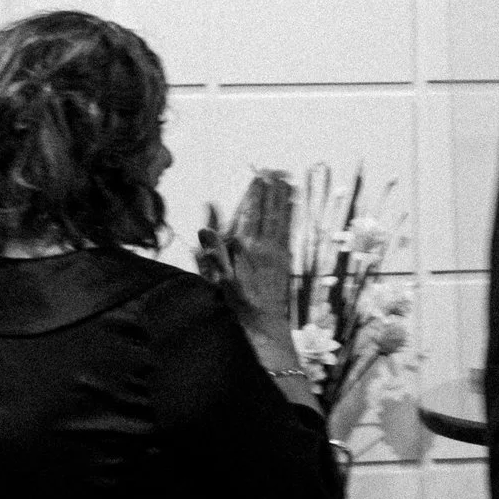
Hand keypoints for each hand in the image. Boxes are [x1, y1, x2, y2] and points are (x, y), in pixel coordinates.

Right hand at [204, 171, 300, 367]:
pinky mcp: (286, 263)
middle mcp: (266, 249)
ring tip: (288, 181)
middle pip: (269, 213)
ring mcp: (278, 255)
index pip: (251, 215)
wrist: (264, 326)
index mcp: (247, 250)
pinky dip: (291, 217)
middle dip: (272, 192)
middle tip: (276, 172)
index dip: (255, 195)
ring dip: (284, 201)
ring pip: (281, 221)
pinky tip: (294, 207)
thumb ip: (213, 253)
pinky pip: (288, 233)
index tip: (259, 177)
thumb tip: (204, 229)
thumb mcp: (220, 281)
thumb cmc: (238, 305)